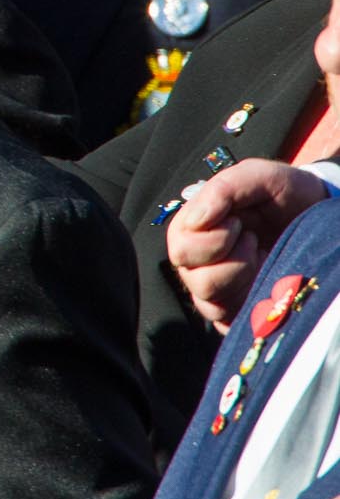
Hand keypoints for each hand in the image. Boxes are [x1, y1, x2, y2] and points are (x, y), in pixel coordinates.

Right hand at [169, 159, 330, 332]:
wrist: (319, 215)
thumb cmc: (285, 194)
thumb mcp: (259, 177)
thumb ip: (224, 188)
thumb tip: (197, 220)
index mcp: (194, 228)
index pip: (180, 245)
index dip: (211, 236)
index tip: (239, 221)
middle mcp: (199, 260)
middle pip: (189, 274)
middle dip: (226, 256)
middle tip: (252, 238)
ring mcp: (218, 288)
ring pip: (208, 299)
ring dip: (240, 275)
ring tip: (261, 255)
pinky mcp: (237, 310)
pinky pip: (227, 321)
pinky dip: (248, 302)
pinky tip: (265, 279)